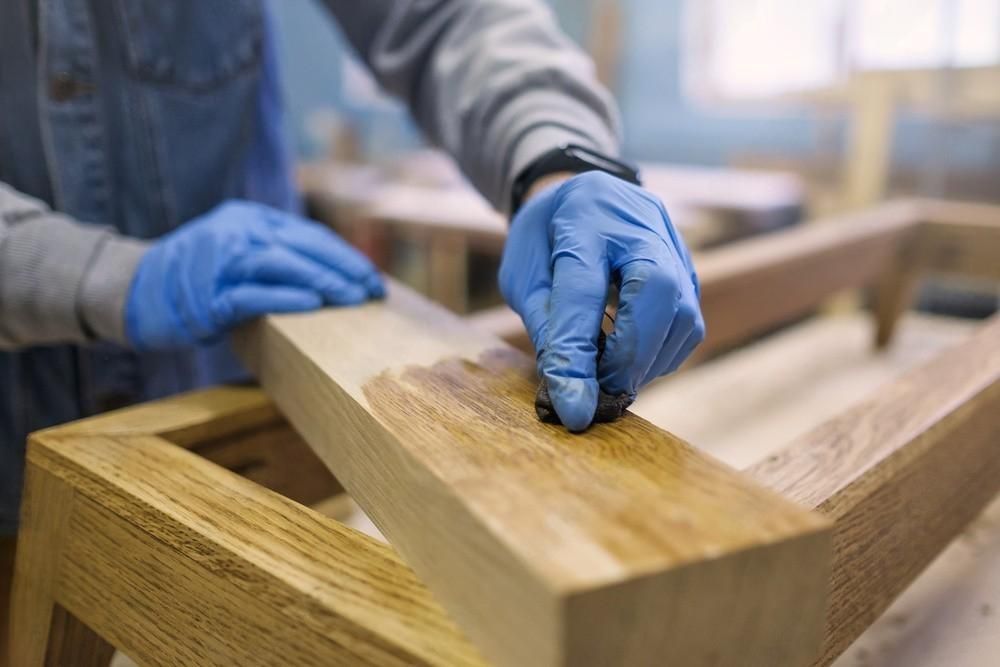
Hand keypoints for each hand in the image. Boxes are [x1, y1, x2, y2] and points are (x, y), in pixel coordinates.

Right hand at [126, 200, 383, 348]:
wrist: (133, 289)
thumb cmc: (199, 278)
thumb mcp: (239, 254)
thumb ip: (277, 257)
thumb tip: (335, 278)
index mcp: (250, 219)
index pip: (309, 235)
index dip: (344, 257)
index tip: (372, 278)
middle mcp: (238, 232)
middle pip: (302, 245)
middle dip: (343, 268)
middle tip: (373, 290)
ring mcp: (220, 261)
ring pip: (280, 263)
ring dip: (321, 280)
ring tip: (352, 297)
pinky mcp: (207, 294)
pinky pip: (252, 294)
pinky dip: (285, 298)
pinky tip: (313, 305)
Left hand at [499, 171, 703, 431]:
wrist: (580, 194)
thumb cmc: (543, 240)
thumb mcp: (523, 276)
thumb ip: (547, 326)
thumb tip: (570, 392)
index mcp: (582, 217)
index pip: (583, 290)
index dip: (578, 353)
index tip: (575, 410)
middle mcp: (637, 222)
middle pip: (658, 292)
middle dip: (632, 356)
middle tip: (603, 392)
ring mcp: (672, 241)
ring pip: (684, 314)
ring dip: (649, 362)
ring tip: (610, 377)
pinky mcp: (690, 267)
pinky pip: (689, 323)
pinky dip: (661, 354)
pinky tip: (630, 359)